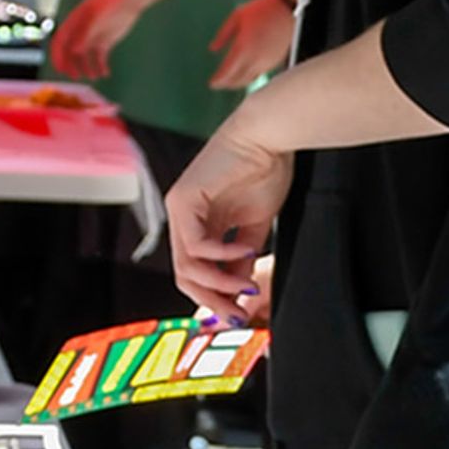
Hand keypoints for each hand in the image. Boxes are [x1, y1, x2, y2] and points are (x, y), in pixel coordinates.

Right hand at [50, 0, 133, 80]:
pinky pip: (99, 58)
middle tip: (76, 77)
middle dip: (71, 66)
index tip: (60, 69)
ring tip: (94, 76)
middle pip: (70, 53)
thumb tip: (73, 51)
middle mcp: (81, 32)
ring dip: (87, 68)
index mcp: (73, 24)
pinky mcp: (105, 42)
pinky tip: (105, 74)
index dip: (57, 56)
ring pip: (85, 58)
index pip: (59, 43)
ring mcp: (93, 38)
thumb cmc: (109, 3)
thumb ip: (83, 34)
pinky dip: (101, 67)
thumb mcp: (94, 17)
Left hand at [166, 110, 294, 319]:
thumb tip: (240, 288)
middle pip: (185, 276)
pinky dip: (221, 255)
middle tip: (237, 313)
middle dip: (213, 300)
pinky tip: (246, 248)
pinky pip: (196, 245)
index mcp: (199, 223)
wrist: (269, 135)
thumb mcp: (255, 225)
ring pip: (187, 267)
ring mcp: (179, 209)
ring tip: (246, 284)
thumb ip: (242, 256)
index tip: (238, 314)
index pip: (196, 272)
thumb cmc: (266, 168)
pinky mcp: (183, 200)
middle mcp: (183, 218)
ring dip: (220, 283)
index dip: (215, 297)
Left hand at [207, 0, 296, 89]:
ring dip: (238, 83)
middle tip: (219, 84)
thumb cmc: (261, 9)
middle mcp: (255, 59)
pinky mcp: (275, 62)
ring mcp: (267, 62)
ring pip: (249, 80)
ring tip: (230, 82)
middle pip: (237, 80)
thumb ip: (223, 35)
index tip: (212, 83)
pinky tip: (245, 74)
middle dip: (226, 84)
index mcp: (243, 47)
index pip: (227, 71)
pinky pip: (259, 74)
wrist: (286, 8)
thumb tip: (213, 49)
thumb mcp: (236, 17)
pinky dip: (249, 77)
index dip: (218, 80)